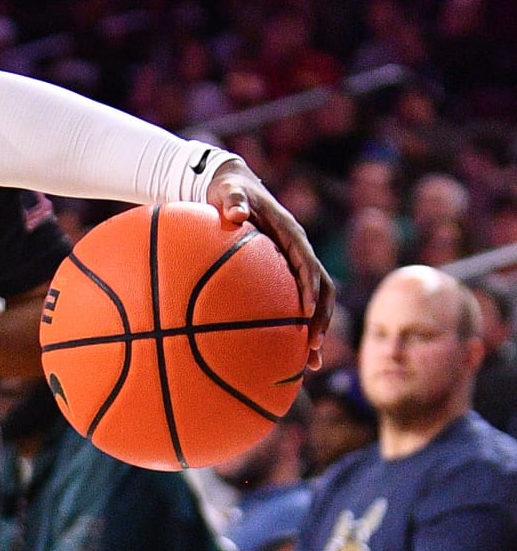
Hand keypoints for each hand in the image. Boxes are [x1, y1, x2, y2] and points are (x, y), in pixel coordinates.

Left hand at [206, 165, 333, 369]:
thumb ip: (232, 200)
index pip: (306, 262)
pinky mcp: (284, 275)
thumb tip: (233, 211)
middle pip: (322, 289)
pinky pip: (295, 304)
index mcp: (290, 233)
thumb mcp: (228, 191)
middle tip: (315, 346)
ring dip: (315, 330)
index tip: (307, 309)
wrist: (232, 187)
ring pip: (315, 301)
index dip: (310, 285)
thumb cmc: (228, 190)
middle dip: (321, 318)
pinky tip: (286, 357)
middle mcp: (298, 251)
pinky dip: (296, 328)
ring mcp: (293, 264)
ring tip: (310, 363)